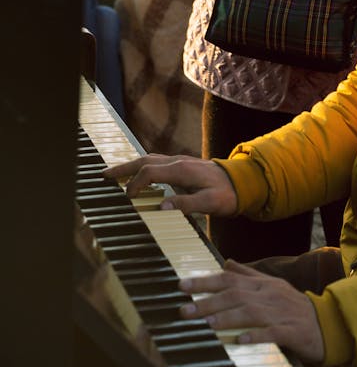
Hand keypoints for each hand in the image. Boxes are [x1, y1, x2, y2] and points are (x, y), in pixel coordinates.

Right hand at [103, 154, 237, 216]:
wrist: (242, 181)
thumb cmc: (227, 194)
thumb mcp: (210, 203)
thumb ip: (186, 205)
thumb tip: (162, 207)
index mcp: (182, 170)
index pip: (150, 173)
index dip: (136, 185)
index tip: (127, 198)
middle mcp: (178, 161)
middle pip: (145, 161)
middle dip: (123, 168)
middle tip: (104, 175)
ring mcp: (180, 161)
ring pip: (149, 159)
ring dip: (131, 166)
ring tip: (114, 174)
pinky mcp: (182, 164)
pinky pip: (157, 162)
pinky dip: (142, 167)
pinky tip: (136, 174)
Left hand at [179, 261, 324, 364]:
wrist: (325, 322)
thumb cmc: (294, 306)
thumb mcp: (272, 285)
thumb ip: (248, 275)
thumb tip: (227, 263)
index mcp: (262, 284)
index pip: (230, 278)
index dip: (205, 281)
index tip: (182, 284)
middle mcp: (269, 295)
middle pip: (235, 295)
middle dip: (207, 301)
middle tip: (184, 309)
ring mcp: (280, 312)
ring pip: (250, 312)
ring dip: (227, 318)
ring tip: (207, 324)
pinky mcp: (290, 331)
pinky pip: (271, 333)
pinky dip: (256, 335)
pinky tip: (241, 340)